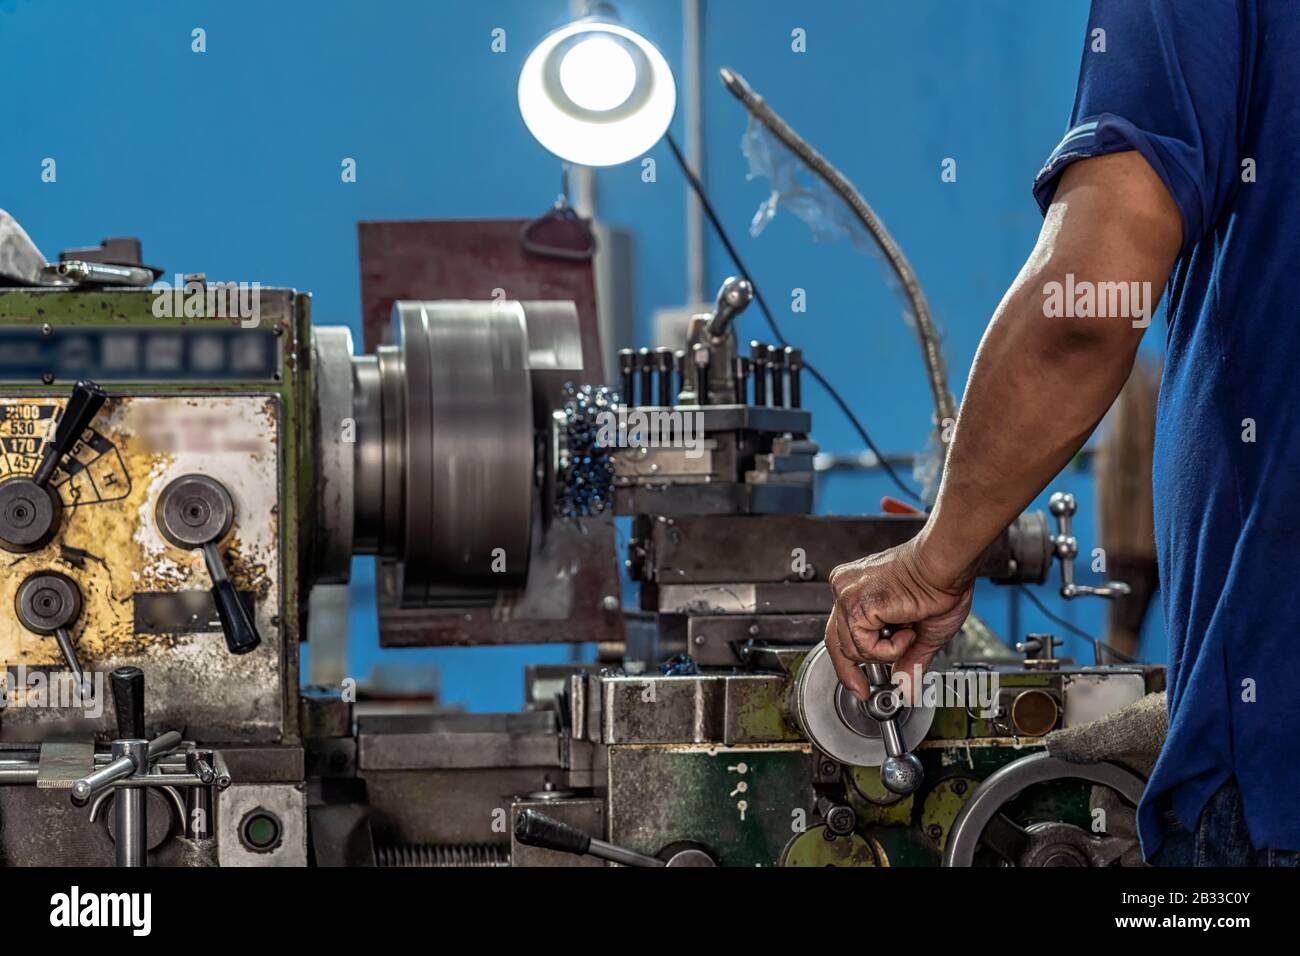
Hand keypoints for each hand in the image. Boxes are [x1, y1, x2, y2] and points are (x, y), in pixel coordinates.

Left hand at [824, 536, 972, 701]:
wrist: (946, 566)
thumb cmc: (941, 586)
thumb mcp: (923, 633)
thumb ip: (908, 660)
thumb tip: (905, 687)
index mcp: (857, 590)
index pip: (839, 632)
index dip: (846, 665)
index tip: (858, 686)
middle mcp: (846, 589)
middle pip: (837, 643)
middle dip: (855, 669)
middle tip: (866, 688)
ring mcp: (847, 594)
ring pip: (853, 650)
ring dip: (887, 651)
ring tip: (909, 629)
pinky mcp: (855, 604)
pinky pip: (864, 648)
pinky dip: (890, 649)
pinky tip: (906, 628)